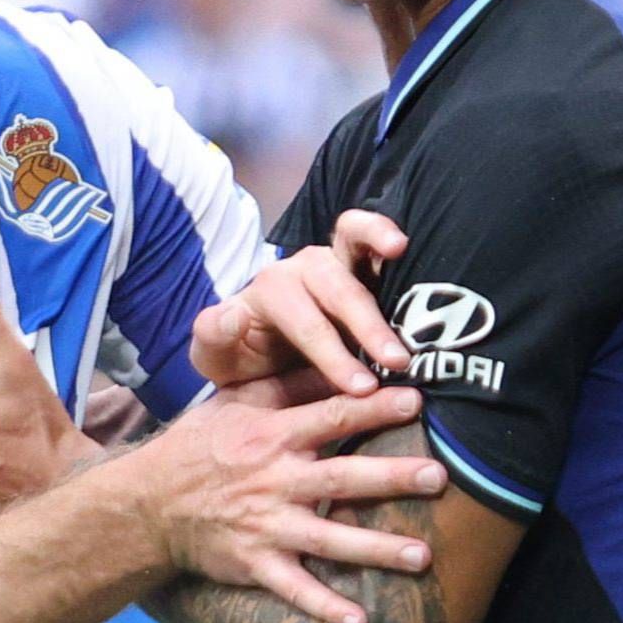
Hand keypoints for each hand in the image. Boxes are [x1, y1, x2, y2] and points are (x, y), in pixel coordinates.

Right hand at [117, 377, 440, 622]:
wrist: (150, 502)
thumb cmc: (202, 446)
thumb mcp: (236, 403)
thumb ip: (288, 387)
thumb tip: (339, 363)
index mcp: (274, 436)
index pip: (333, 416)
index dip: (375, 408)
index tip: (418, 401)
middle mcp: (275, 481)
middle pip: (342, 477)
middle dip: (392, 478)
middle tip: (440, 478)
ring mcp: (268, 526)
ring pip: (329, 538)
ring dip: (376, 549)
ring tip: (423, 556)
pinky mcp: (257, 564)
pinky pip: (296, 590)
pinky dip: (326, 608)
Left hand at [194, 209, 409, 396]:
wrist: (259, 350)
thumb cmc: (241, 356)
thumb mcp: (215, 358)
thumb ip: (213, 337)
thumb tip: (232, 313)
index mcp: (270, 292)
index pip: (306, 323)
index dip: (334, 355)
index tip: (362, 389)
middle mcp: (302, 268)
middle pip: (338, 288)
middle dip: (368, 325)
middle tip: (396, 363)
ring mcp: (332, 259)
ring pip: (355, 244)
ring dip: (385, 264)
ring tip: (409, 280)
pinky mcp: (359, 262)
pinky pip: (371, 237)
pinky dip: (385, 234)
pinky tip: (407, 246)